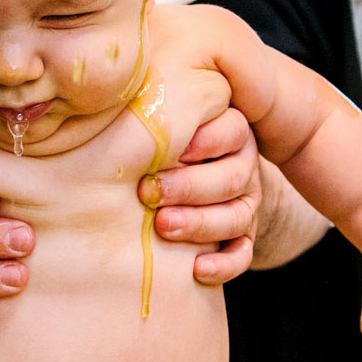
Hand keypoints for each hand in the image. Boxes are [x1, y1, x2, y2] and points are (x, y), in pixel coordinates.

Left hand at [143, 107, 258, 284]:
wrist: (185, 173)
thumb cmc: (159, 141)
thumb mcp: (162, 115)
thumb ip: (153, 107)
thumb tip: (117, 92)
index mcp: (228, 131)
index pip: (231, 131)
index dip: (203, 141)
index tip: (171, 149)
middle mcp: (242, 166)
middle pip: (232, 177)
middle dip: (189, 187)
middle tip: (149, 192)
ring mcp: (244, 203)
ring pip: (236, 216)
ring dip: (199, 224)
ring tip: (162, 226)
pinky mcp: (242, 236)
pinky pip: (243, 253)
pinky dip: (223, 264)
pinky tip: (196, 269)